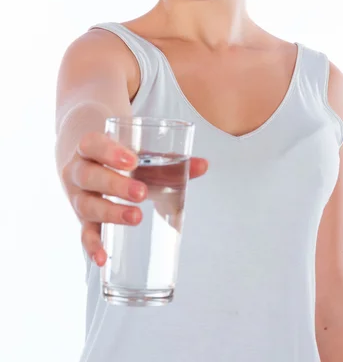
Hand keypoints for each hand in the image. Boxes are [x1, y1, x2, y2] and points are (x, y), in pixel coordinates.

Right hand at [60, 131, 207, 266]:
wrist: (89, 162)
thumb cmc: (120, 157)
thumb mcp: (139, 152)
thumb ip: (168, 159)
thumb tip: (203, 165)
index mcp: (89, 148)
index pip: (92, 144)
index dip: (109, 152)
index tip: (133, 160)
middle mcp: (78, 171)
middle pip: (89, 176)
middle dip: (115, 185)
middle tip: (142, 193)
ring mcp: (78, 196)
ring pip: (87, 205)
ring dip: (110, 213)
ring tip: (136, 217)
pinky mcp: (82, 220)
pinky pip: (85, 233)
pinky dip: (92, 246)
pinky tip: (103, 259)